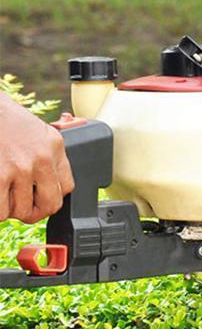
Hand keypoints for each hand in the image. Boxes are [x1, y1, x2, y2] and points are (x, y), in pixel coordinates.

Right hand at [0, 94, 74, 223]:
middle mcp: (42, 158)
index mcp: (54, 146)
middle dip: (34, 211)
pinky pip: (1, 210)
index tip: (40, 196)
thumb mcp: (34, 129)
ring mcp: (20, 168)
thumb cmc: (2, 117)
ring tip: (2, 195)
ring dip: (9, 209)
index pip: (67, 187)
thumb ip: (44, 153)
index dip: (52, 196)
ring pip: (22, 211)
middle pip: (50, 205)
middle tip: (20, 206)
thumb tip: (43, 182)